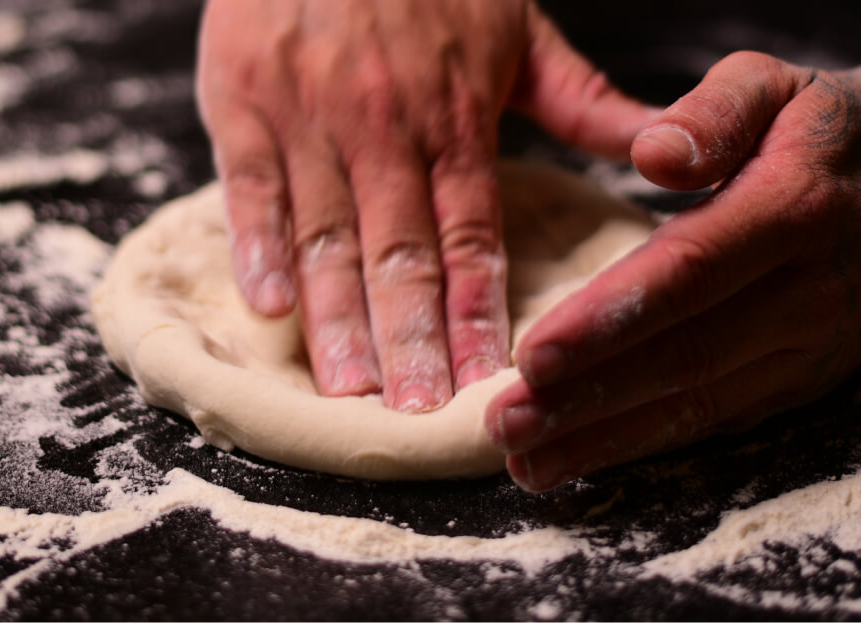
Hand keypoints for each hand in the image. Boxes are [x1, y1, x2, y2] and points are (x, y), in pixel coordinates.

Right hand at [196, 0, 654, 409]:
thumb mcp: (521, 31)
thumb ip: (584, 101)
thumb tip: (656, 152)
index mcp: (456, 115)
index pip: (473, 235)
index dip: (479, 312)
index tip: (484, 376)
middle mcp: (383, 126)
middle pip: (400, 252)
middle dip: (410, 338)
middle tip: (413, 411)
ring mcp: (308, 116)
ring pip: (327, 235)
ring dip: (338, 319)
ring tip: (349, 387)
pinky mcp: (242, 103)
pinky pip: (250, 189)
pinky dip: (259, 249)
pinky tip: (271, 308)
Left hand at [486, 51, 860, 489]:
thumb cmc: (812, 131)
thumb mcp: (775, 88)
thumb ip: (716, 111)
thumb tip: (654, 152)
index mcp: (791, 208)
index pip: (687, 273)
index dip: (608, 320)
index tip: (533, 355)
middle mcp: (807, 290)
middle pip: (684, 355)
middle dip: (588, 399)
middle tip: (505, 424)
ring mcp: (809, 345)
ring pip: (696, 403)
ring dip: (604, 440)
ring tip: (526, 462)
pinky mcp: (799, 378)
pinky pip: (717, 419)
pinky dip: (645, 444)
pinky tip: (582, 458)